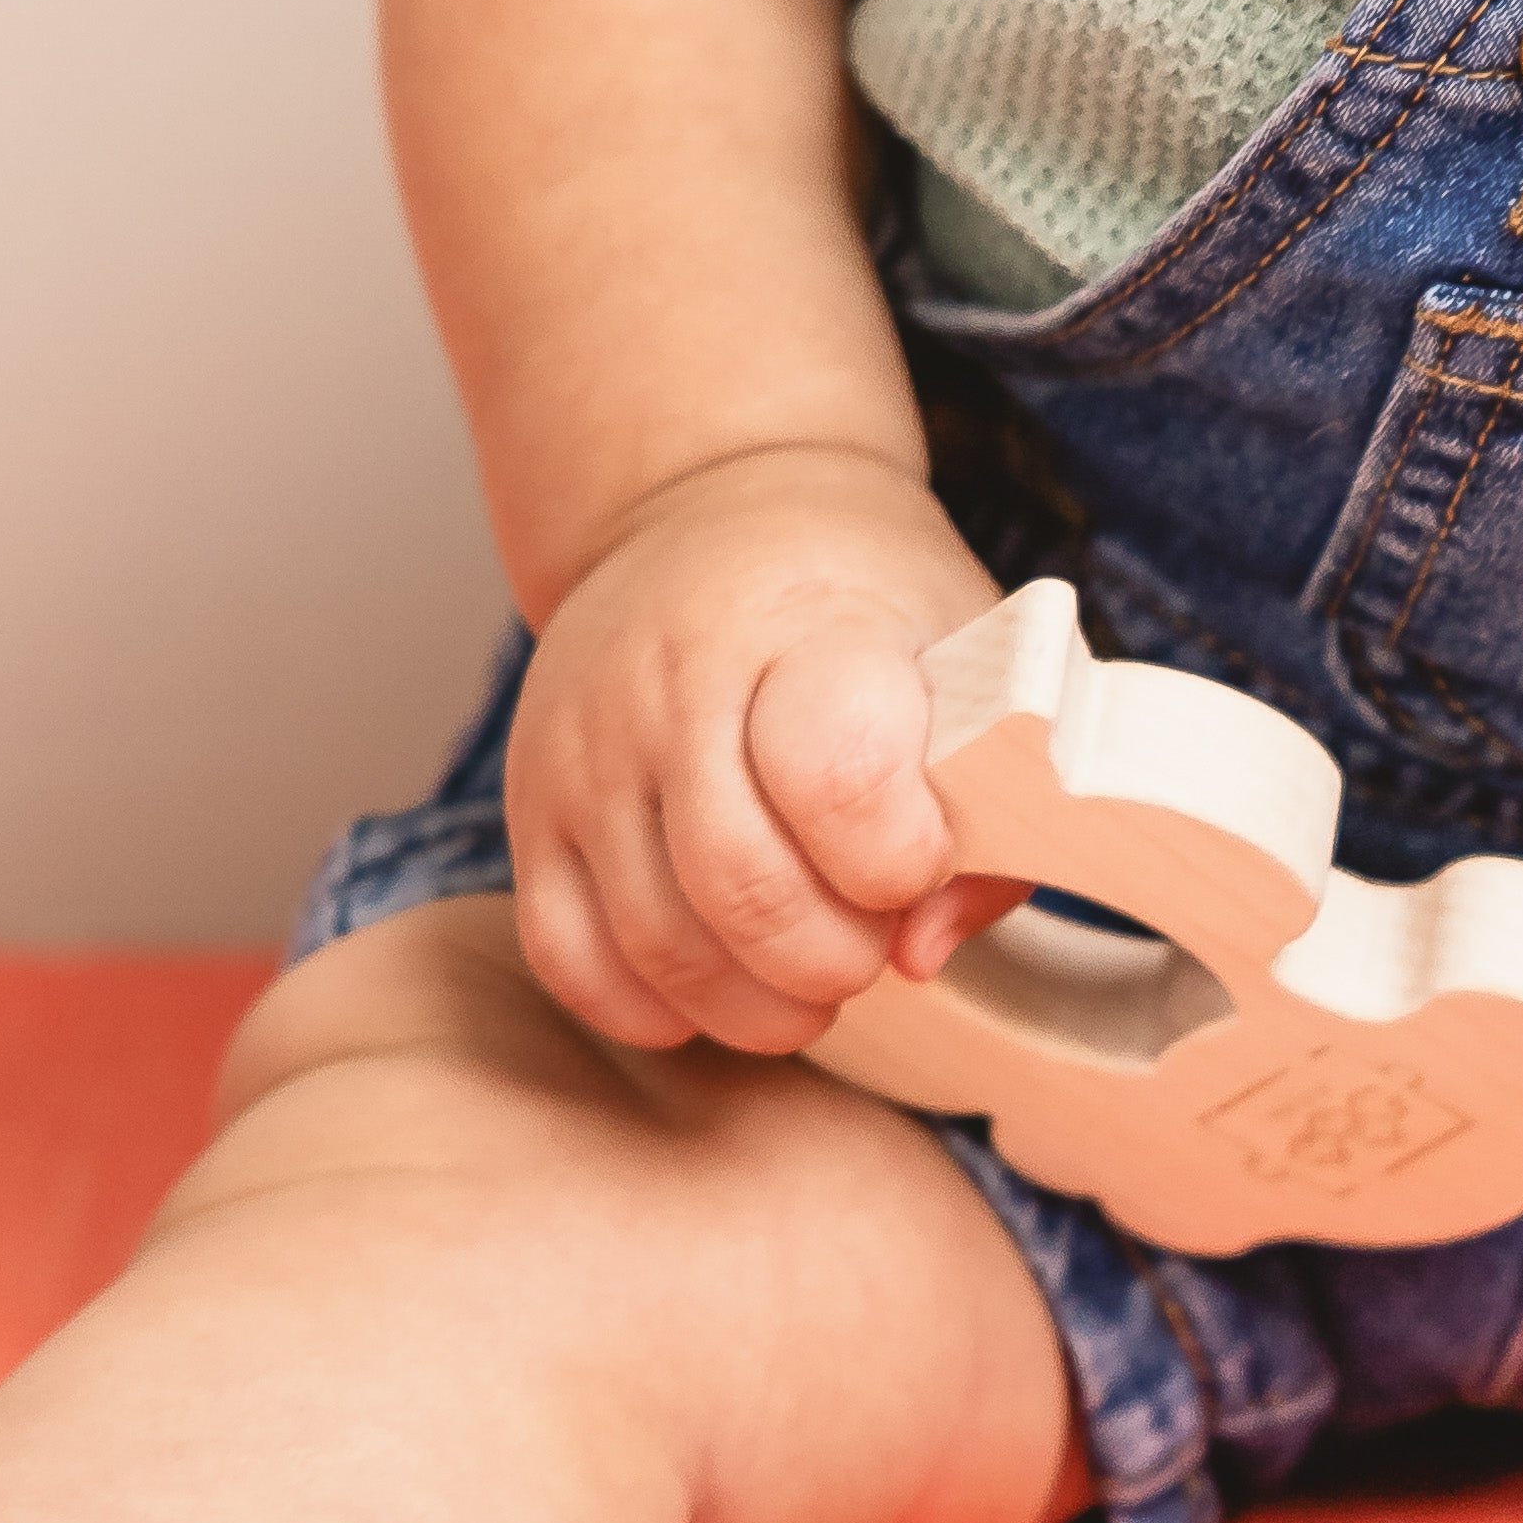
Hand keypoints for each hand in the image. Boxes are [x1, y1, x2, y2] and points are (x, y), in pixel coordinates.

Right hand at [501, 444, 1026, 1054]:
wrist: (714, 516)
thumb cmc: (863, 603)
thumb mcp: (966, 658)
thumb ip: (990, 809)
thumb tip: (923, 952)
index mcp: (808, 627)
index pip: (839, 772)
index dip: (898, 855)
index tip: (925, 857)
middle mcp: (675, 683)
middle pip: (744, 887)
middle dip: (834, 958)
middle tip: (870, 943)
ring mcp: (587, 748)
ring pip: (658, 943)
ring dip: (755, 1005)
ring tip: (811, 978)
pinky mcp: (531, 805)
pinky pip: (568, 956)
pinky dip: (651, 1007)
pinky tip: (718, 984)